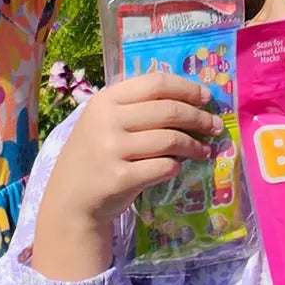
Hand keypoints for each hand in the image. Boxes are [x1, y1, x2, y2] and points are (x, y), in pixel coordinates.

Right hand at [30, 70, 220, 280]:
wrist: (70, 201)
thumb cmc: (93, 158)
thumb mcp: (104, 123)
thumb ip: (135, 107)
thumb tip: (189, 98)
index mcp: (105, 101)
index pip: (156, 83)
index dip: (186, 88)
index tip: (206, 98)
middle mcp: (107, 121)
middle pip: (168, 110)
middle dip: (198, 118)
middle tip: (214, 126)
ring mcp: (112, 150)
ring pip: (170, 139)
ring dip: (194, 145)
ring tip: (203, 150)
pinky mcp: (121, 177)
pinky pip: (163, 166)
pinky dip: (175, 166)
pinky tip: (177, 167)